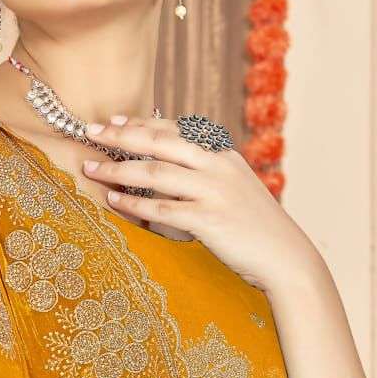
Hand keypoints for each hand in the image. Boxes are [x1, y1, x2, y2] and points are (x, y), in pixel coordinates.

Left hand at [81, 115, 321, 294]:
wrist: (286, 257)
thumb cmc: (256, 226)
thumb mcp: (235, 188)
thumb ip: (206, 172)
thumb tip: (167, 165)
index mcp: (224, 154)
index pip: (177, 129)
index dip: (143, 123)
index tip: (114, 120)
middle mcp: (218, 166)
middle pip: (160, 142)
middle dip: (121, 136)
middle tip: (90, 132)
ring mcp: (214, 192)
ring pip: (155, 172)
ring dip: (118, 168)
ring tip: (91, 167)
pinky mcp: (208, 220)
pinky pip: (160, 208)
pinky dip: (132, 203)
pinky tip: (111, 200)